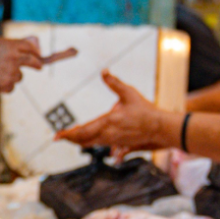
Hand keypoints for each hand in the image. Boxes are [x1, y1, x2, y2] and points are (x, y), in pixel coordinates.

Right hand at [0, 36, 43, 93]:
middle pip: (33, 61)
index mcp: (11, 46)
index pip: (30, 47)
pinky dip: (4, 86)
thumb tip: (33, 43)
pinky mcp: (6, 86)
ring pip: (19, 76)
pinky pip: (11, 87)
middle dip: (37, 64)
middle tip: (39, 66)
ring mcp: (11, 73)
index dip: (35, 51)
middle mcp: (14, 59)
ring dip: (12, 76)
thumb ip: (13, 45)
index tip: (37, 55)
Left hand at [55, 70, 177, 151]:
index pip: (82, 130)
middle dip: (71, 138)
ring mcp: (114, 142)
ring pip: (93, 144)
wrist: (162, 129)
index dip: (68, 134)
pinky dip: (97, 144)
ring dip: (81, 141)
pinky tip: (96, 144)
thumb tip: (104, 71)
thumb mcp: (129, 93)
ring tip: (73, 138)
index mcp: (107, 122)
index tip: (57, 136)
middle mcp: (108, 135)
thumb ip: (114, 83)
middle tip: (61, 137)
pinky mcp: (122, 145)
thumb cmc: (146, 111)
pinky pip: (105, 147)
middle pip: (84, 140)